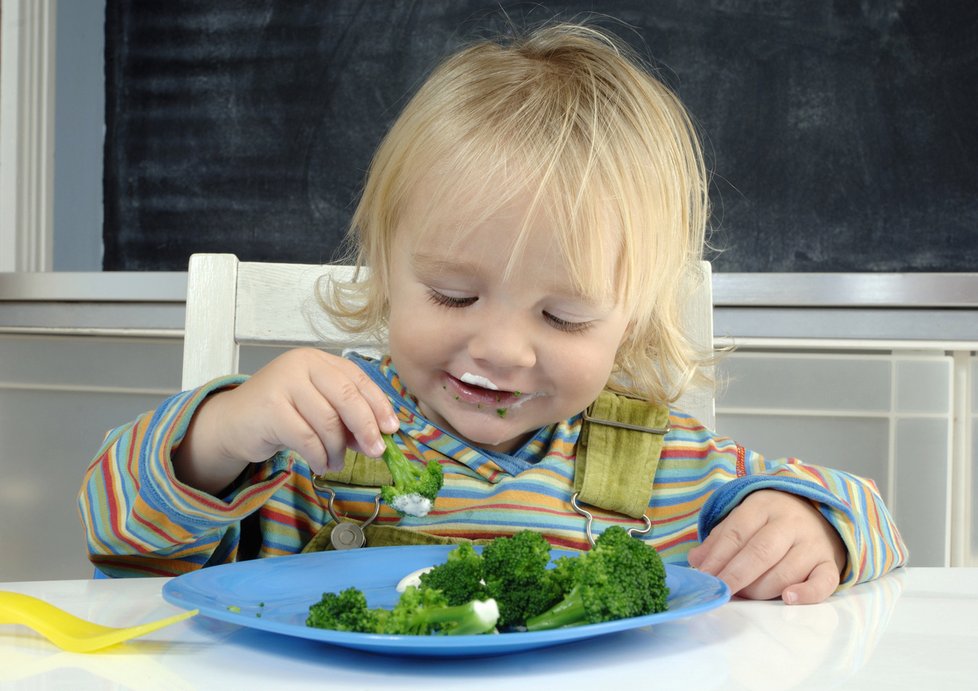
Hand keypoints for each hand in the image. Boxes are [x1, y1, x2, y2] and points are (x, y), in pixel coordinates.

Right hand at [173, 348, 399, 492]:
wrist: (233, 423)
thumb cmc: (281, 415)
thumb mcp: (317, 408)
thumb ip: (345, 416)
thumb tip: (378, 436)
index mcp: (319, 360)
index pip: (358, 379)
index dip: (378, 405)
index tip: (391, 429)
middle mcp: (302, 364)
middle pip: (347, 396)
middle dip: (366, 427)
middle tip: (376, 451)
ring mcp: (284, 383)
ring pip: (328, 421)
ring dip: (338, 449)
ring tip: (336, 463)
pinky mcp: (270, 408)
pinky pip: (307, 438)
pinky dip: (320, 456)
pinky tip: (322, 465)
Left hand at [687, 489, 846, 604]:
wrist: (816, 512)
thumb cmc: (769, 522)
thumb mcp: (742, 519)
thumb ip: (719, 540)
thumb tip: (696, 561)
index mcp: (763, 506)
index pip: (737, 531)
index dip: (718, 557)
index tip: (704, 577)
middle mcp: (790, 522)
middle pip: (761, 551)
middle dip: (736, 575)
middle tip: (720, 591)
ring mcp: (813, 543)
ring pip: (787, 570)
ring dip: (761, 589)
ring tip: (744, 595)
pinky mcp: (829, 563)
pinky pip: (824, 582)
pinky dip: (807, 593)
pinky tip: (788, 598)